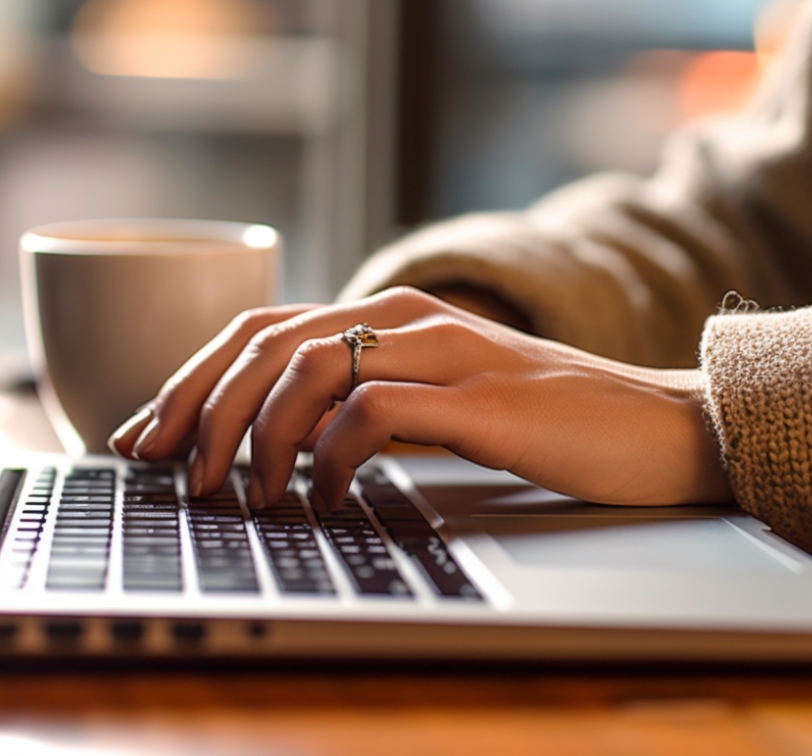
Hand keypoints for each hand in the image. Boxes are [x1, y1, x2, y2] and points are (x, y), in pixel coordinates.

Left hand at [109, 287, 731, 511]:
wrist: (662, 425)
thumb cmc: (550, 421)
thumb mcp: (444, 398)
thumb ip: (375, 397)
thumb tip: (288, 441)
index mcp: (393, 313)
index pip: (265, 327)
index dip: (194, 376)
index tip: (150, 434)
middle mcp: (410, 316)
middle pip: (268, 339)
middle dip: (198, 402)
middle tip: (162, 464)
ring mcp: (447, 350)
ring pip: (310, 366)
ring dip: (254, 433)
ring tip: (235, 492)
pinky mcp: (482, 397)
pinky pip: (375, 412)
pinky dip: (329, 457)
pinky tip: (323, 498)